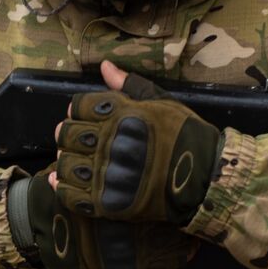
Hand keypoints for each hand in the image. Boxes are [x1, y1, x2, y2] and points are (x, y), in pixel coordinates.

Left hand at [51, 60, 222, 225]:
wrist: (204, 176)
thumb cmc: (185, 134)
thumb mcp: (161, 101)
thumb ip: (129, 85)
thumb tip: (104, 66)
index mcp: (120, 114)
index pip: (78, 106)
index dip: (77, 109)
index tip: (83, 115)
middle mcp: (110, 142)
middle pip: (67, 134)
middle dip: (68, 134)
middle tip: (77, 139)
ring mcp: (108, 174)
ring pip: (65, 165)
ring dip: (66, 161)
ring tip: (75, 160)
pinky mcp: (108, 202)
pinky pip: (72, 195)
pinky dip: (63, 187)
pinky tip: (64, 181)